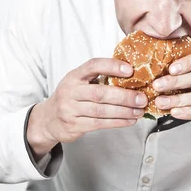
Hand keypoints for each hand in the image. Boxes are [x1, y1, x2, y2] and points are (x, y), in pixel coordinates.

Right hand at [27, 58, 146, 157]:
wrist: (48, 119)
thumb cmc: (71, 97)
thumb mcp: (79, 82)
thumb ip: (98, 77)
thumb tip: (132, 75)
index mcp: (74, 75)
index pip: (93, 66)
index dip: (111, 66)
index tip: (130, 70)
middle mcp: (70, 91)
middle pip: (100, 93)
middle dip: (124, 96)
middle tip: (142, 98)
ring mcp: (70, 109)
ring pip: (101, 111)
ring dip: (124, 111)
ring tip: (139, 111)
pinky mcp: (74, 125)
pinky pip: (99, 124)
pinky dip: (117, 122)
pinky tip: (130, 120)